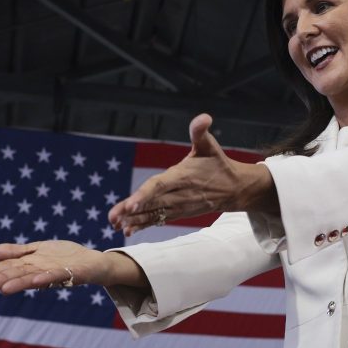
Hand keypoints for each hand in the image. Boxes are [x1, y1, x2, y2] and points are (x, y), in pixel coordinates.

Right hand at [0, 240, 108, 293]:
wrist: (93, 262)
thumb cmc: (63, 257)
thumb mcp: (35, 250)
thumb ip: (13, 252)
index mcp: (31, 265)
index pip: (10, 267)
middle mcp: (40, 271)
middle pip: (19, 275)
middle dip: (3, 281)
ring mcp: (55, 273)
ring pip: (34, 278)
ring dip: (20, 284)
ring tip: (4, 290)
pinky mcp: (71, 273)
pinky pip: (58, 276)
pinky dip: (47, 278)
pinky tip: (37, 281)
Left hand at [107, 114, 274, 234]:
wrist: (234, 189)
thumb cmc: (218, 164)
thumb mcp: (210, 145)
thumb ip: (200, 131)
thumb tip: (204, 117)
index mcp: (183, 177)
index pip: (160, 186)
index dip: (144, 195)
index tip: (130, 205)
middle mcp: (179, 194)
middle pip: (152, 203)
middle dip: (132, 211)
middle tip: (113, 218)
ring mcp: (178, 206)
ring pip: (153, 214)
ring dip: (134, 220)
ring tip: (116, 225)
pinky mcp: (177, 212)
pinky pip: (158, 219)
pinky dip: (143, 225)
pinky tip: (127, 230)